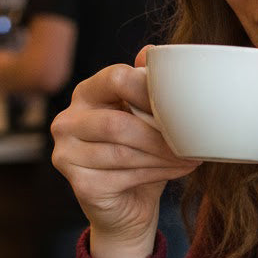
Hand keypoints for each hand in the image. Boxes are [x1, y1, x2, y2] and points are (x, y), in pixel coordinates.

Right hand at [50, 47, 198, 257]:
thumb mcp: (147, 116)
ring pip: (123, 151)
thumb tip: (154, 51)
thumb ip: (148, 87)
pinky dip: (157, 173)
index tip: (180, 105)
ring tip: (190, 156)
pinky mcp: (79, 184)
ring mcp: (66, 154)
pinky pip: (124, 176)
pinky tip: (178, 170)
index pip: (116, 78)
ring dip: (163, 156)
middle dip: (160, 134)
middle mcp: (67, 121)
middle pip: (118, 122)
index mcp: (86, 93)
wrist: (130, 205)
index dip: (150, 90)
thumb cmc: (142, 152)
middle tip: (191, 141)